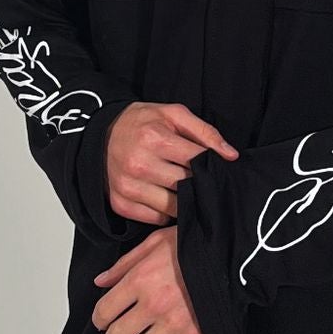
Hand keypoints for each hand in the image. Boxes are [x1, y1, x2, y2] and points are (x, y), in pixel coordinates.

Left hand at [93, 225, 202, 333]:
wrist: (231, 256)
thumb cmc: (194, 245)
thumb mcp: (155, 242)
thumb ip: (124, 264)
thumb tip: (101, 282)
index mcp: (140, 280)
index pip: (104, 311)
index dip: (99, 319)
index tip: (103, 320)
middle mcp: (153, 305)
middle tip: (122, 328)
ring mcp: (172, 324)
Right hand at [103, 99, 238, 225]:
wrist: (100, 135)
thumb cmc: (142, 123)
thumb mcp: (173, 114)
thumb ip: (205, 132)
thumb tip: (232, 156)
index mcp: (155, 138)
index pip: (197, 161)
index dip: (211, 166)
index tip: (216, 168)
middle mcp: (139, 164)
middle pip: (186, 186)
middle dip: (198, 185)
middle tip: (201, 181)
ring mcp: (128, 186)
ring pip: (173, 208)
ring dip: (183, 202)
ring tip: (184, 190)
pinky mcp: (120, 204)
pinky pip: (155, 219)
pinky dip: (165, 212)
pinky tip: (166, 198)